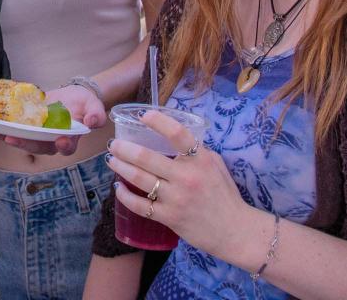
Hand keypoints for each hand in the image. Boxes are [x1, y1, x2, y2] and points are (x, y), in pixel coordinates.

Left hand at [0, 84, 106, 155]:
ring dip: (8, 138)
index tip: (60, 140)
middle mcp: (52, 141)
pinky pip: (14, 132)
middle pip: (39, 146)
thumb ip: (96, 114)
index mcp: (70, 138)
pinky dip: (1, 131)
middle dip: (25, 144)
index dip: (63, 145)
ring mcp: (38, 136)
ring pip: (23, 141)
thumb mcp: (93, 104)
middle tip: (13, 139)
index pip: (66, 146)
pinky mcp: (28, 128)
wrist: (72, 96)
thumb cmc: (84, 103)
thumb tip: (93, 121)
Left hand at [106, 110, 251, 255]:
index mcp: (200, 160)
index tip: (143, 115)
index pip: (177, 134)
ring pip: (138, 178)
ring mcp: (176, 198)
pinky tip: (118, 187)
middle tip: (113, 143)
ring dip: (120, 166)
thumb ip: (195, 151)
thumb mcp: (216, 165)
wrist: (234, 231)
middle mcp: (186, 177)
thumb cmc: (224, 195)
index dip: (158, 121)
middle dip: (123, 148)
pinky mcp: (169, 217)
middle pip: (146, 157)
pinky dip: (124, 195)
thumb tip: (172, 138)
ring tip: (111, 159)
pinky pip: (140, 205)